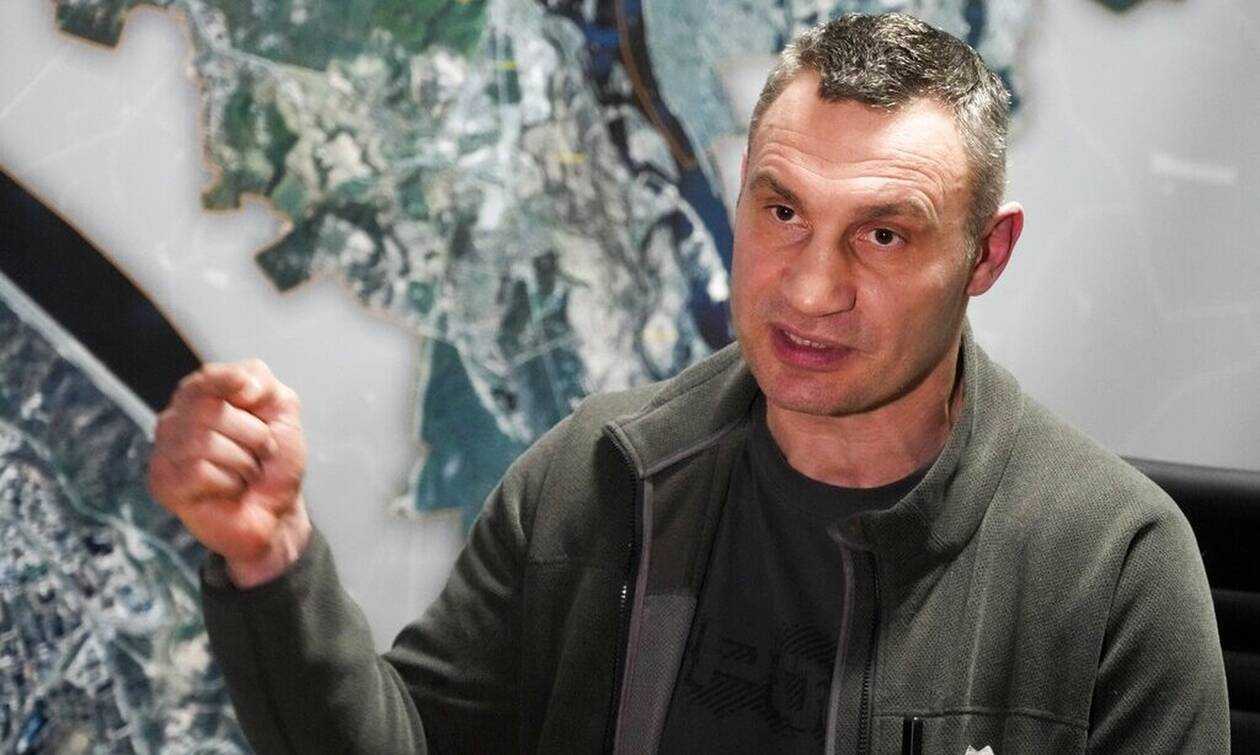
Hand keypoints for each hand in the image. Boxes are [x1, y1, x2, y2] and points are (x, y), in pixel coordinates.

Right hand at [148, 359, 310, 587]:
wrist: (277, 512)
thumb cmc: (274, 462)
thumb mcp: (282, 412)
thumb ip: (263, 384)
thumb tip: (243, 384)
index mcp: (202, 395)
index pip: (207, 377)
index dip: (230, 381)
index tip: (254, 397)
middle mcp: (176, 419)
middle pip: (211, 410)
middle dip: (253, 435)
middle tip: (259, 453)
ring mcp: (165, 451)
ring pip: (205, 442)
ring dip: (243, 462)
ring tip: (244, 473)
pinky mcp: (164, 483)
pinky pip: (198, 472)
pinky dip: (228, 482)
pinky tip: (229, 489)